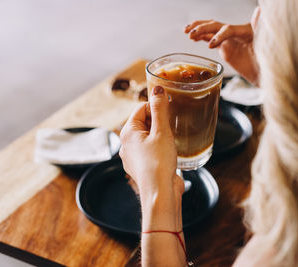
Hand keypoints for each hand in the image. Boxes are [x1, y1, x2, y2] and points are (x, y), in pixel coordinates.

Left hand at [119, 86, 183, 227]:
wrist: (159, 193)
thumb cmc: (159, 163)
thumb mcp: (162, 131)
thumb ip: (159, 109)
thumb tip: (158, 89)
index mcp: (127, 132)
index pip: (140, 109)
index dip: (156, 107)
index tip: (169, 110)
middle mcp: (126, 144)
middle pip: (143, 122)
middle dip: (157, 122)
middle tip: (171, 126)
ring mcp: (132, 157)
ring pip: (147, 137)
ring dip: (159, 135)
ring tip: (171, 140)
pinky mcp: (140, 167)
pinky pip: (149, 150)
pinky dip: (158, 148)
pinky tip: (168, 153)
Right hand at [184, 7, 260, 85]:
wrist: (265, 74)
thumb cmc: (268, 62)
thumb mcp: (267, 47)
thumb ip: (261, 29)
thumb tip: (260, 10)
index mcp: (246, 31)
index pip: (229, 29)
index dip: (219, 36)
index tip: (210, 46)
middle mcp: (237, 33)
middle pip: (216, 26)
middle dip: (203, 28)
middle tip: (191, 33)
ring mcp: (230, 40)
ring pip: (211, 30)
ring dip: (199, 29)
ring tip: (187, 32)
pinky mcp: (225, 47)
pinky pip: (211, 39)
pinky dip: (201, 37)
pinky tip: (193, 38)